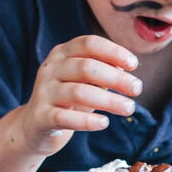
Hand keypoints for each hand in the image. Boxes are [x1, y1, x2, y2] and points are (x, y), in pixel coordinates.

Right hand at [17, 35, 140, 155]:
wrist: (34, 127)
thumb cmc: (66, 100)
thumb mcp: (84, 81)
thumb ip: (103, 71)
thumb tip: (126, 67)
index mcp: (62, 54)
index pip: (89, 43)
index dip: (113, 51)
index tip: (133, 64)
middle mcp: (50, 69)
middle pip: (86, 67)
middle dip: (116, 78)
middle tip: (137, 89)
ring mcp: (44, 93)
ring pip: (78, 92)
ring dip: (109, 100)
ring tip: (128, 108)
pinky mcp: (41, 117)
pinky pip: (66, 117)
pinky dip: (88, 121)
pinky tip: (104, 123)